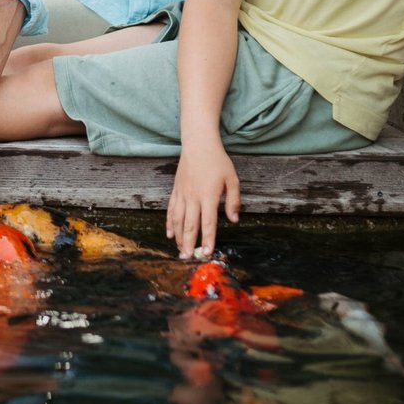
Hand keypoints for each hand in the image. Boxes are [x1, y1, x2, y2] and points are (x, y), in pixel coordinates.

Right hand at [167, 144, 239, 259]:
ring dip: (178, 237)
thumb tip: (234, 220)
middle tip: (188, 258)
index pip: (208, 222)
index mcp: (208, 195)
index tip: (206, 252)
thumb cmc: (218, 161)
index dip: (207, 238)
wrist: (198, 144)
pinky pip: (171, 210)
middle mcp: (193, 197)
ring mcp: (182, 194)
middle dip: (189, 243)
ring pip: (178, 220)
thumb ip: (233, 201)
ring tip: (180, 251)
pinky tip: (170, 234)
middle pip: (189, 224)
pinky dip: (169, 223)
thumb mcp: (232, 179)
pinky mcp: (176, 190)